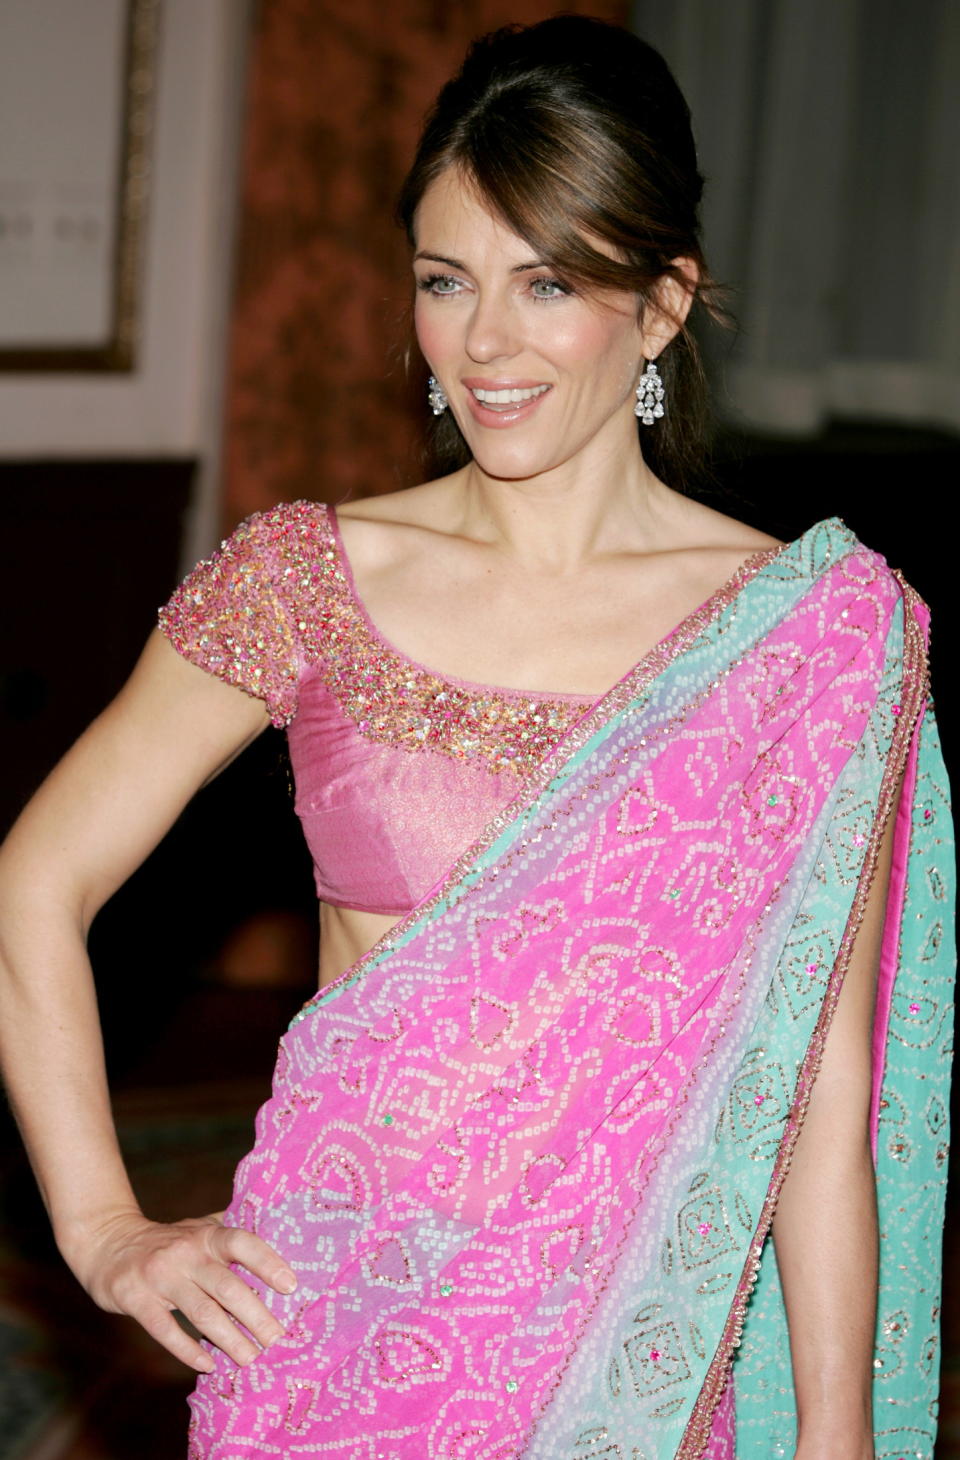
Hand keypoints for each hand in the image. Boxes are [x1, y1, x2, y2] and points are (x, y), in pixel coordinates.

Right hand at [63, 1208, 296, 1371]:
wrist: (108, 1242)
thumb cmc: (167, 1241)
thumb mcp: (198, 1228)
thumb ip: (230, 1234)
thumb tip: (278, 1241)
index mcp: (206, 1235)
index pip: (243, 1243)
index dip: (268, 1262)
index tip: (291, 1286)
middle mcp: (186, 1253)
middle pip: (228, 1287)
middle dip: (257, 1316)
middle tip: (279, 1341)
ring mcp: (160, 1276)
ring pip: (202, 1313)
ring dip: (230, 1340)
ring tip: (251, 1360)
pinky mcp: (135, 1299)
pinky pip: (165, 1330)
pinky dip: (188, 1351)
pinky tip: (208, 1365)